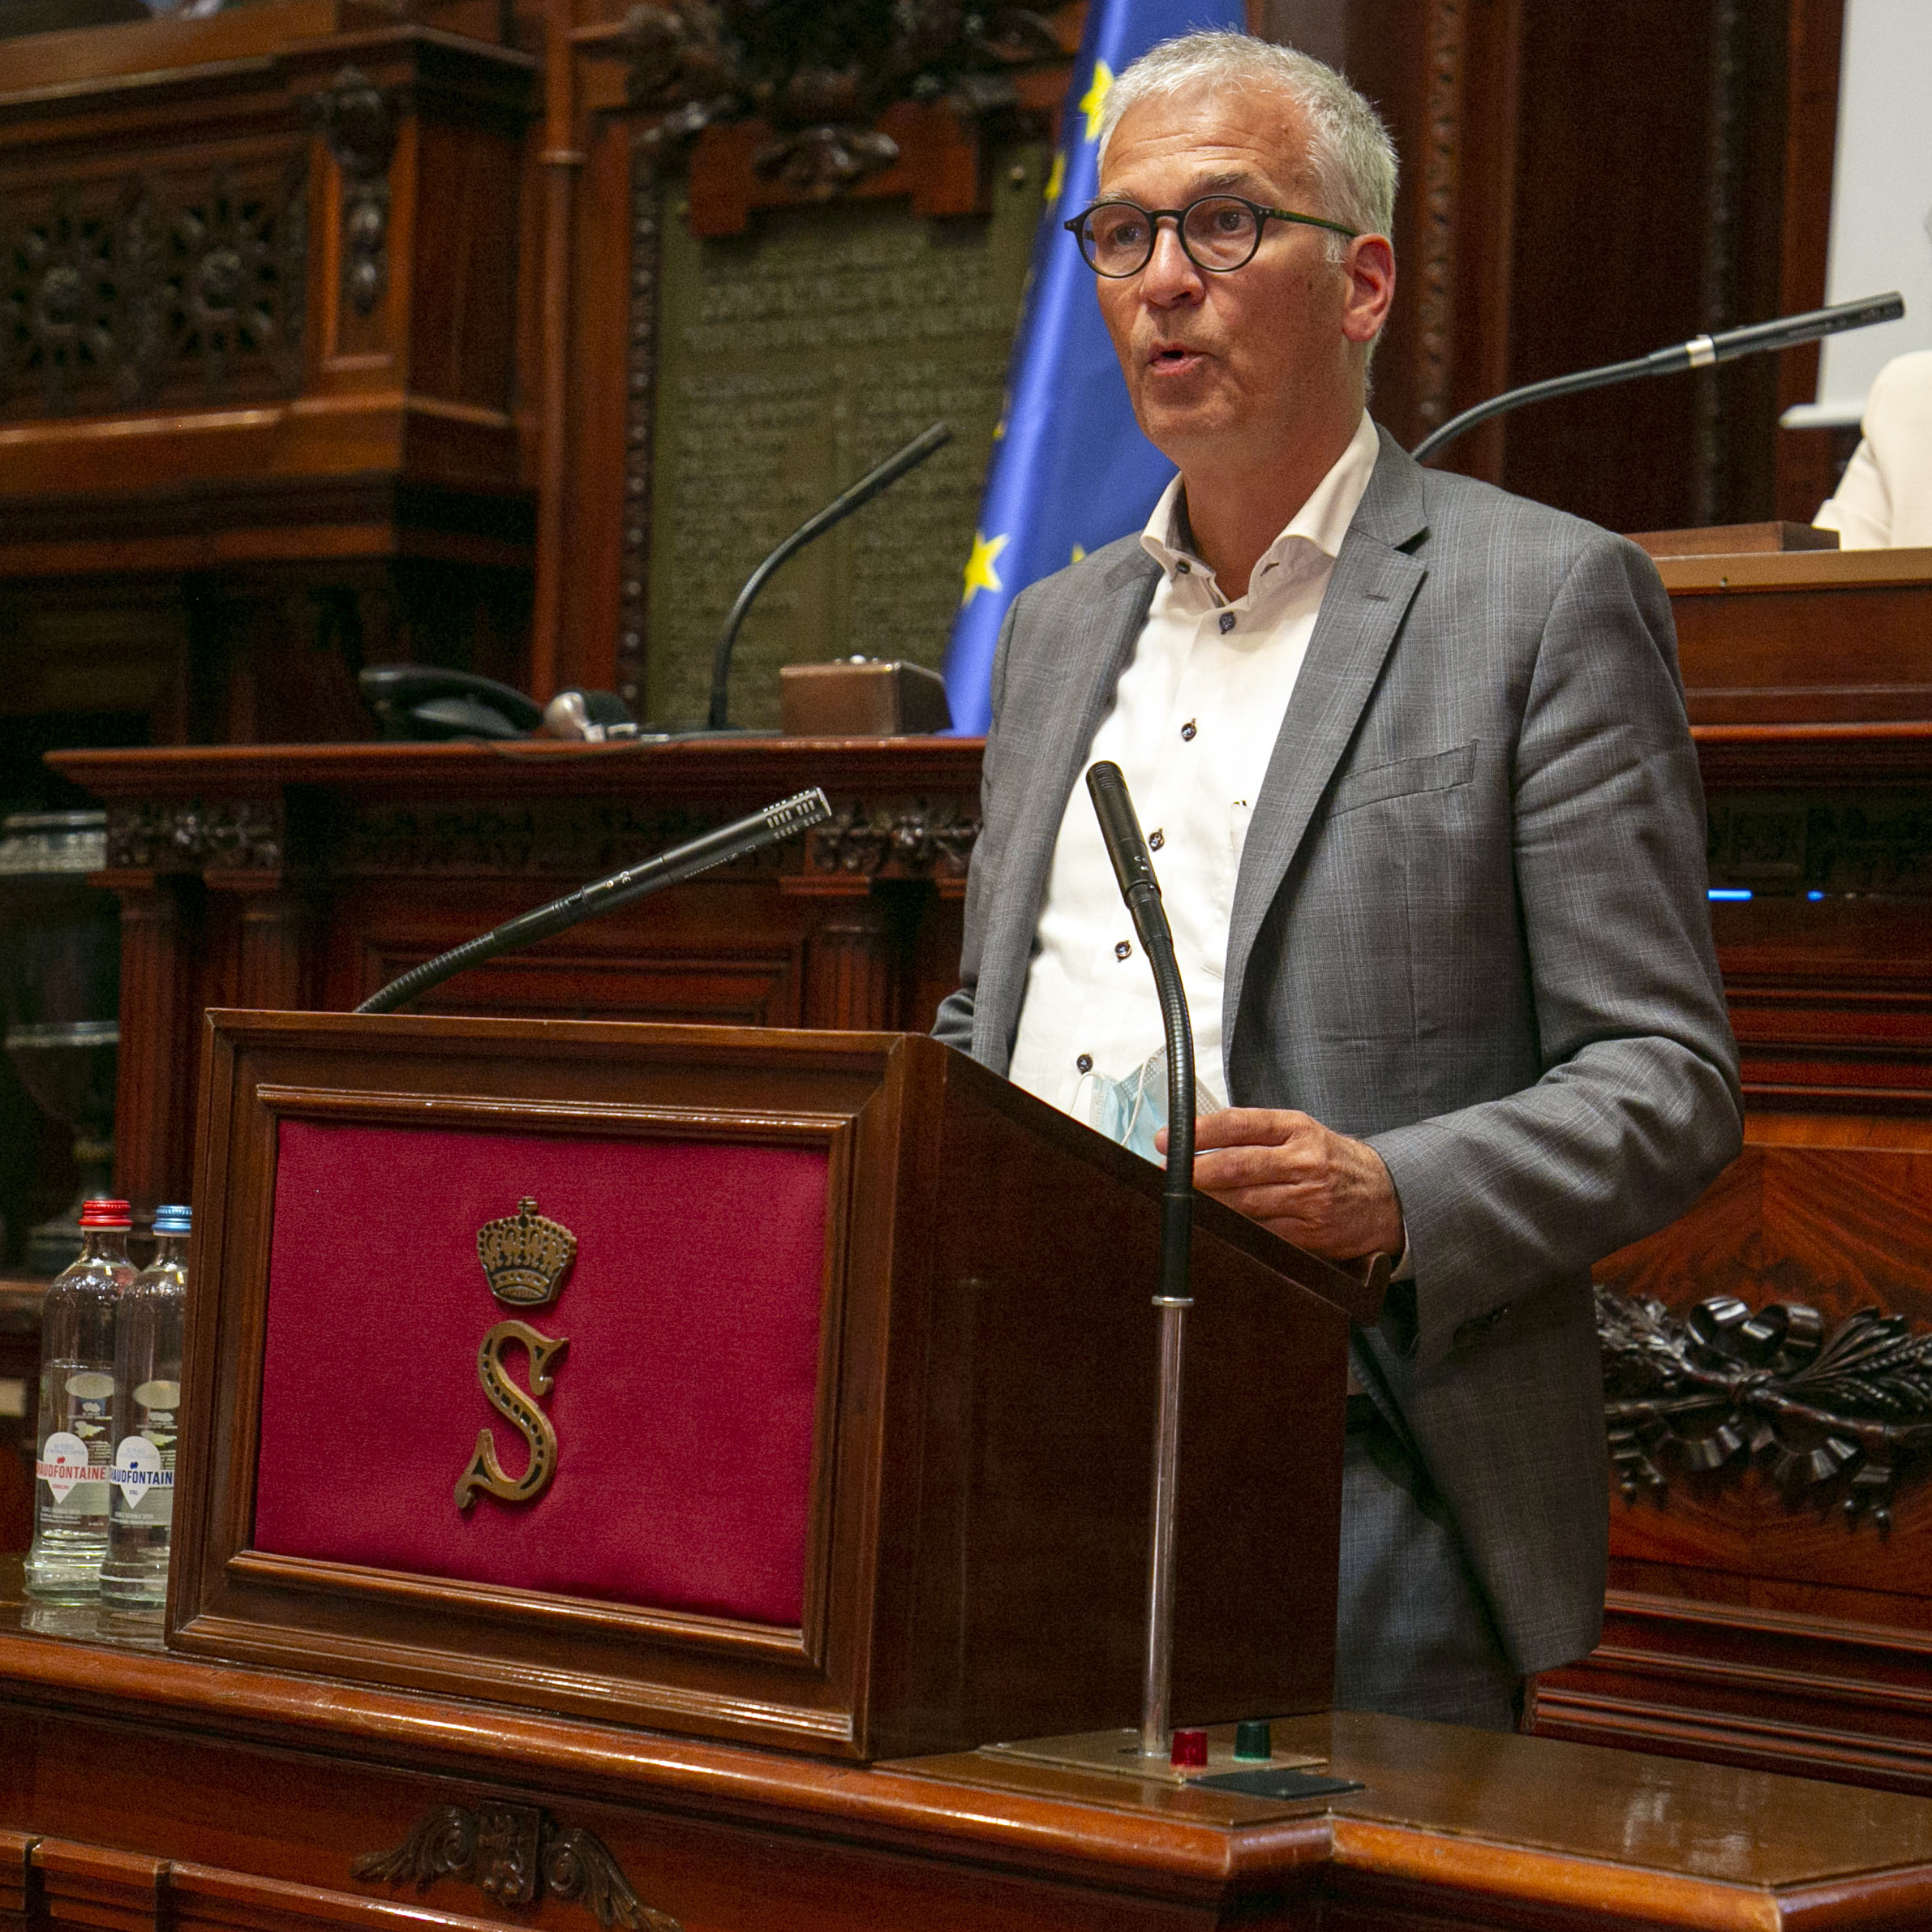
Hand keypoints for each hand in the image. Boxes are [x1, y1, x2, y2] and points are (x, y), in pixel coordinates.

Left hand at [1157, 1108, 1402, 1261]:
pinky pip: (1261, 1233)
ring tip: (1179, 1201)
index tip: (1167, 1139)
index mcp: (1298, 1128)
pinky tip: (1212, 1226)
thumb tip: (1197, 1141)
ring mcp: (1309, 1199)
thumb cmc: (1334, 1161)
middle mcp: (1304, 1161)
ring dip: (1206, 1204)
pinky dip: (1233, 1230)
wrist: (1389, 1198)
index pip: (1240, 1124)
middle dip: (1194, 1172)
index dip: (1199, 1132)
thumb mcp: (1302, 1133)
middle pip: (1237, 1166)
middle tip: (1163, 1175)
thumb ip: (1257, 1135)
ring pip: (1244, 1203)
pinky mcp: (1311, 1233)